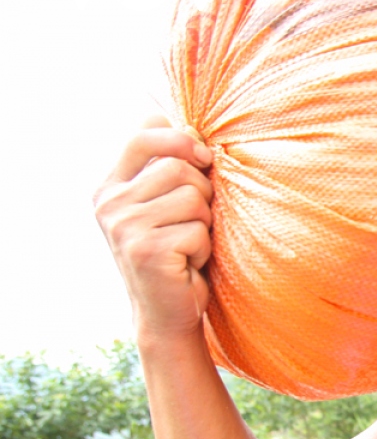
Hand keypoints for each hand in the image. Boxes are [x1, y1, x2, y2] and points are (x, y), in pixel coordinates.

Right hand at [94, 116, 215, 339]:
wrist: (168, 311)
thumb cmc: (176, 251)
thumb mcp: (166, 205)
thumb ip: (169, 168)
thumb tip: (190, 127)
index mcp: (110, 187)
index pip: (141, 136)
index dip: (180, 139)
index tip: (202, 158)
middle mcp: (109, 204)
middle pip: (179, 167)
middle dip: (203, 193)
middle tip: (194, 223)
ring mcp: (124, 227)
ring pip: (194, 197)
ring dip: (205, 224)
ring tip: (189, 243)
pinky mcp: (147, 250)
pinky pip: (199, 230)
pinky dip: (205, 248)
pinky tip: (189, 264)